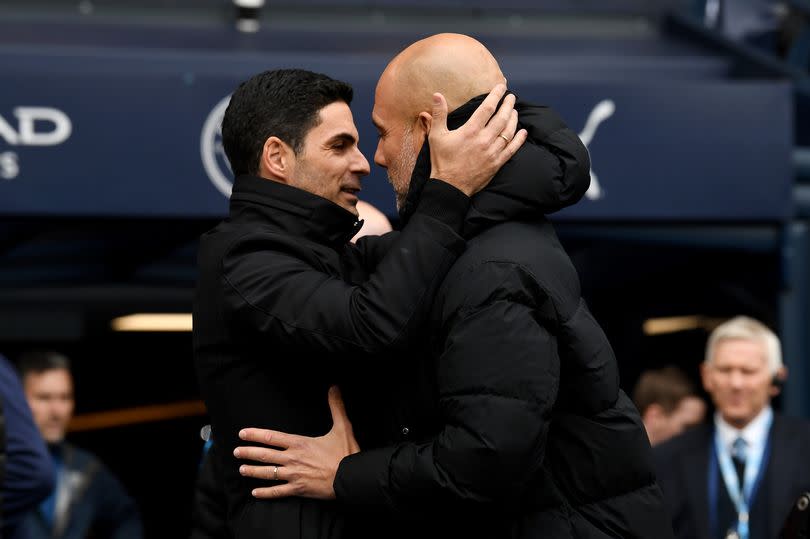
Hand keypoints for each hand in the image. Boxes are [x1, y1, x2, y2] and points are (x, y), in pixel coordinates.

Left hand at [234, 386, 358, 499]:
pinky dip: (265, 493)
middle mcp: (293, 458)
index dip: (255, 435)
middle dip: (248, 453)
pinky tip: (255, 493)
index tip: (242, 434)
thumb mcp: (342, 426)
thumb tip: (334, 388)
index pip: (272, 437)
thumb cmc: (346, 453)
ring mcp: (294, 475)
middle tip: (236, 452)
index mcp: (300, 443)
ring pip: (268, 473)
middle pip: (265, 455)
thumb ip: (335, 407)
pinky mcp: (298, 489)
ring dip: (253, 471)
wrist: (351, 478)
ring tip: (241, 469)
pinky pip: (277, 492)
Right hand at [427, 83, 526, 195]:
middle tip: (511, 97)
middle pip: (501, 117)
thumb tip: (437, 95)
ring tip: (515, 111)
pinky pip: (512, 149)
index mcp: (470, 131)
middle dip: (508, 105)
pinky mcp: (497, 163)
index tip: (501, 87)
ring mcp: (492, 152)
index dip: (496, 95)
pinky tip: (523, 132)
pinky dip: (519, 139)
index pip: (487, 108)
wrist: (450, 187)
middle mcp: (484, 139)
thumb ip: (439, 115)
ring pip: (508, 131)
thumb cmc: (442, 161)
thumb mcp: (436, 136)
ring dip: (514, 119)